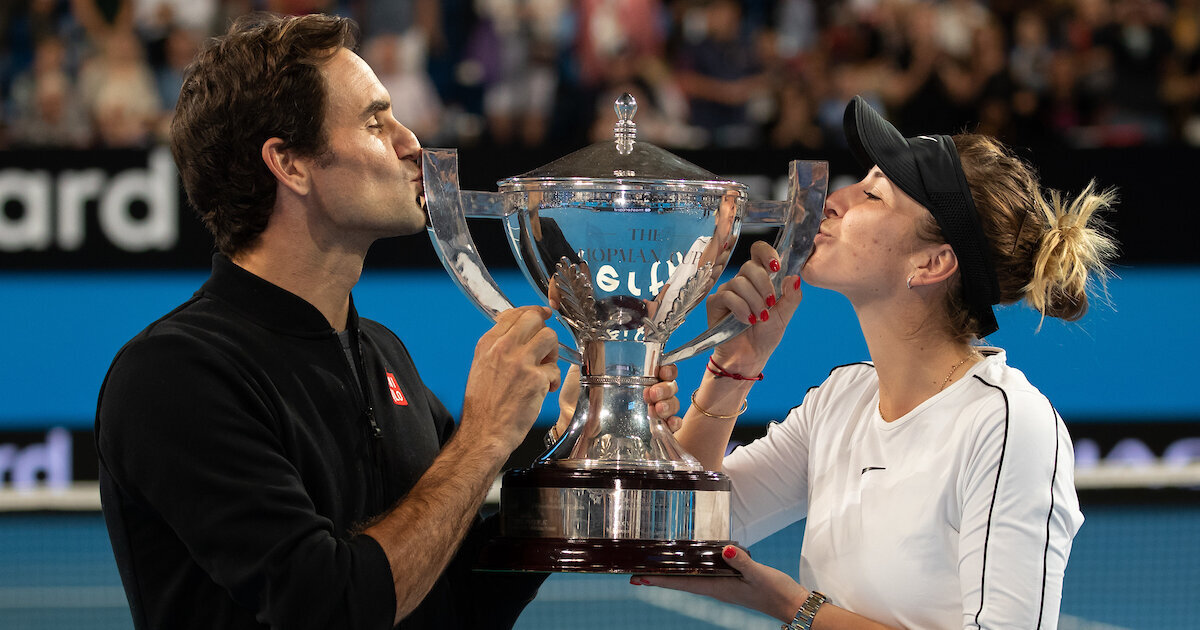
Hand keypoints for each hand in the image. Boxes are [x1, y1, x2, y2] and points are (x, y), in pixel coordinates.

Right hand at [461, 306, 561, 453]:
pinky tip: (545, 390)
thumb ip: (497, 348)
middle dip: (545, 329)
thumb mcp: (481, 367)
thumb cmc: (483, 406)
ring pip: (550, 338)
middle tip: (545, 345)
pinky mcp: (536, 379)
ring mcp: (520, 362)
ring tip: (545, 369)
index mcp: (488, 344)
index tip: (541, 314)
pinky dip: (553, 380)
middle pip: (534, 319)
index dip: (532, 313)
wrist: (484, 432)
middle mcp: (503, 348)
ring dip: (552, 353)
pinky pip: (555, 369)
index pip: (513, 314)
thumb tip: (516, 333)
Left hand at [554, 363, 681, 437]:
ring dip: (669, 405)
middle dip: (665, 389)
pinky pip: (671, 426)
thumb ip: (589, 357)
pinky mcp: (650, 430)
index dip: (667, 369)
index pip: (662, 368)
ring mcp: (650, 411)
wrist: (569, 420)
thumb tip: (590, 344)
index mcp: (636, 375)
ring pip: (672, 404)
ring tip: (655, 410)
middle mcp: (647, 391)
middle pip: (670, 386)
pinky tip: (667, 423)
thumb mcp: (581, 371)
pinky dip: (673, 423)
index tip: (662, 371)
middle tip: (651, 394)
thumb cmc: (576, 395)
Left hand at [632, 545, 808, 622]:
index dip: (659, 580)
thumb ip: (743, 562)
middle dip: (658, 578)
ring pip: (690, 580)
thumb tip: (726, 549)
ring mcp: (722, 587)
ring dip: (672, 575)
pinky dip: (690, 571)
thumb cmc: (777, 592)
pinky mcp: (730, 584)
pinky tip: (687, 565)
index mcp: (718, 587)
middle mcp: (716, 589)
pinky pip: (703, 577)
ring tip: (653, 569)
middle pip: (680, 582)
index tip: (638, 578)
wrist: (793, 605)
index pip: (682, 583)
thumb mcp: (760, 575)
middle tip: (635, 573)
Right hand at [706, 241, 802, 375]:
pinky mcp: (715, 302)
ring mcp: (728, 290)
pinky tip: (747, 320)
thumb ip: (791, 296)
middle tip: (769, 304)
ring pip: (740, 283)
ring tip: (759, 318)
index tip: (776, 266)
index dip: (766, 253)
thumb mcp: (784, 315)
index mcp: (760, 278)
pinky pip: (727, 295)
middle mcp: (743, 281)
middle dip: (763, 285)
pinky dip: (741, 308)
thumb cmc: (766, 335)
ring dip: (754, 302)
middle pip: (750, 266)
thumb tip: (794, 278)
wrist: (750, 356)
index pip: (759, 252)